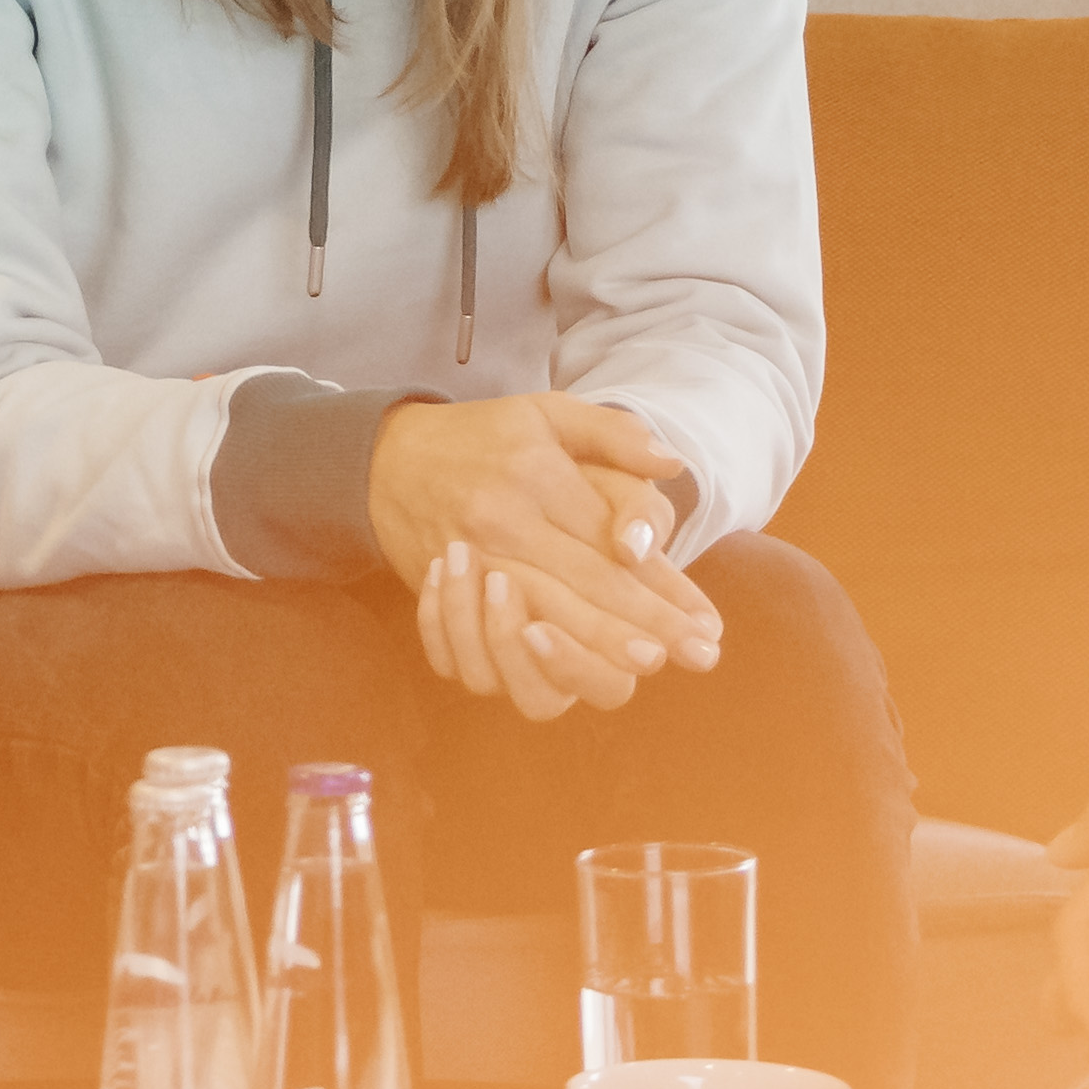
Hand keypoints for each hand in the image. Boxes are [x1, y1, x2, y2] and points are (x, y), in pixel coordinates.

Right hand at [370, 395, 718, 719]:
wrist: (385, 457)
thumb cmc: (483, 436)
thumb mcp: (547, 411)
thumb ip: (613, 433)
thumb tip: (673, 463)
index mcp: (536, 475)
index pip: (610, 541)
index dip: (660, 586)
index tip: (703, 620)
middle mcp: (503, 521)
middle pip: (583, 587)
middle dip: (642, 627)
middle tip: (691, 656)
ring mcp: (468, 562)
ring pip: (537, 620)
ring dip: (592, 650)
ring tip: (639, 668)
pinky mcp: (441, 594)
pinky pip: (483, 637)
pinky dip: (520, 662)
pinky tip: (561, 676)